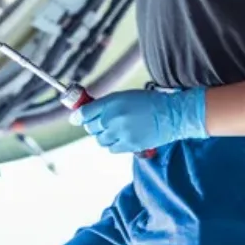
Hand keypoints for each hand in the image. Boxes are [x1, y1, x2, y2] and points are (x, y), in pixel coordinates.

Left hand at [69, 87, 206, 154]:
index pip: (85, 112)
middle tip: (102, 122)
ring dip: (104, 135)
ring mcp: (121, 132)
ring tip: (115, 129)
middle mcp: (113, 117)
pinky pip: (111, 148)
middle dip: (93, 125)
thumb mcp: (124, 96)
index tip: (74, 118)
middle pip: (91, 127)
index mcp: (111, 102)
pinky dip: (113, 144)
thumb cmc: (147, 102)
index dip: (77, 116)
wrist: (170, 114)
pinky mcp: (129, 145)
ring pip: (100, 139)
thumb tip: (84, 113)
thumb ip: (105, 104)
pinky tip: (122, 137)